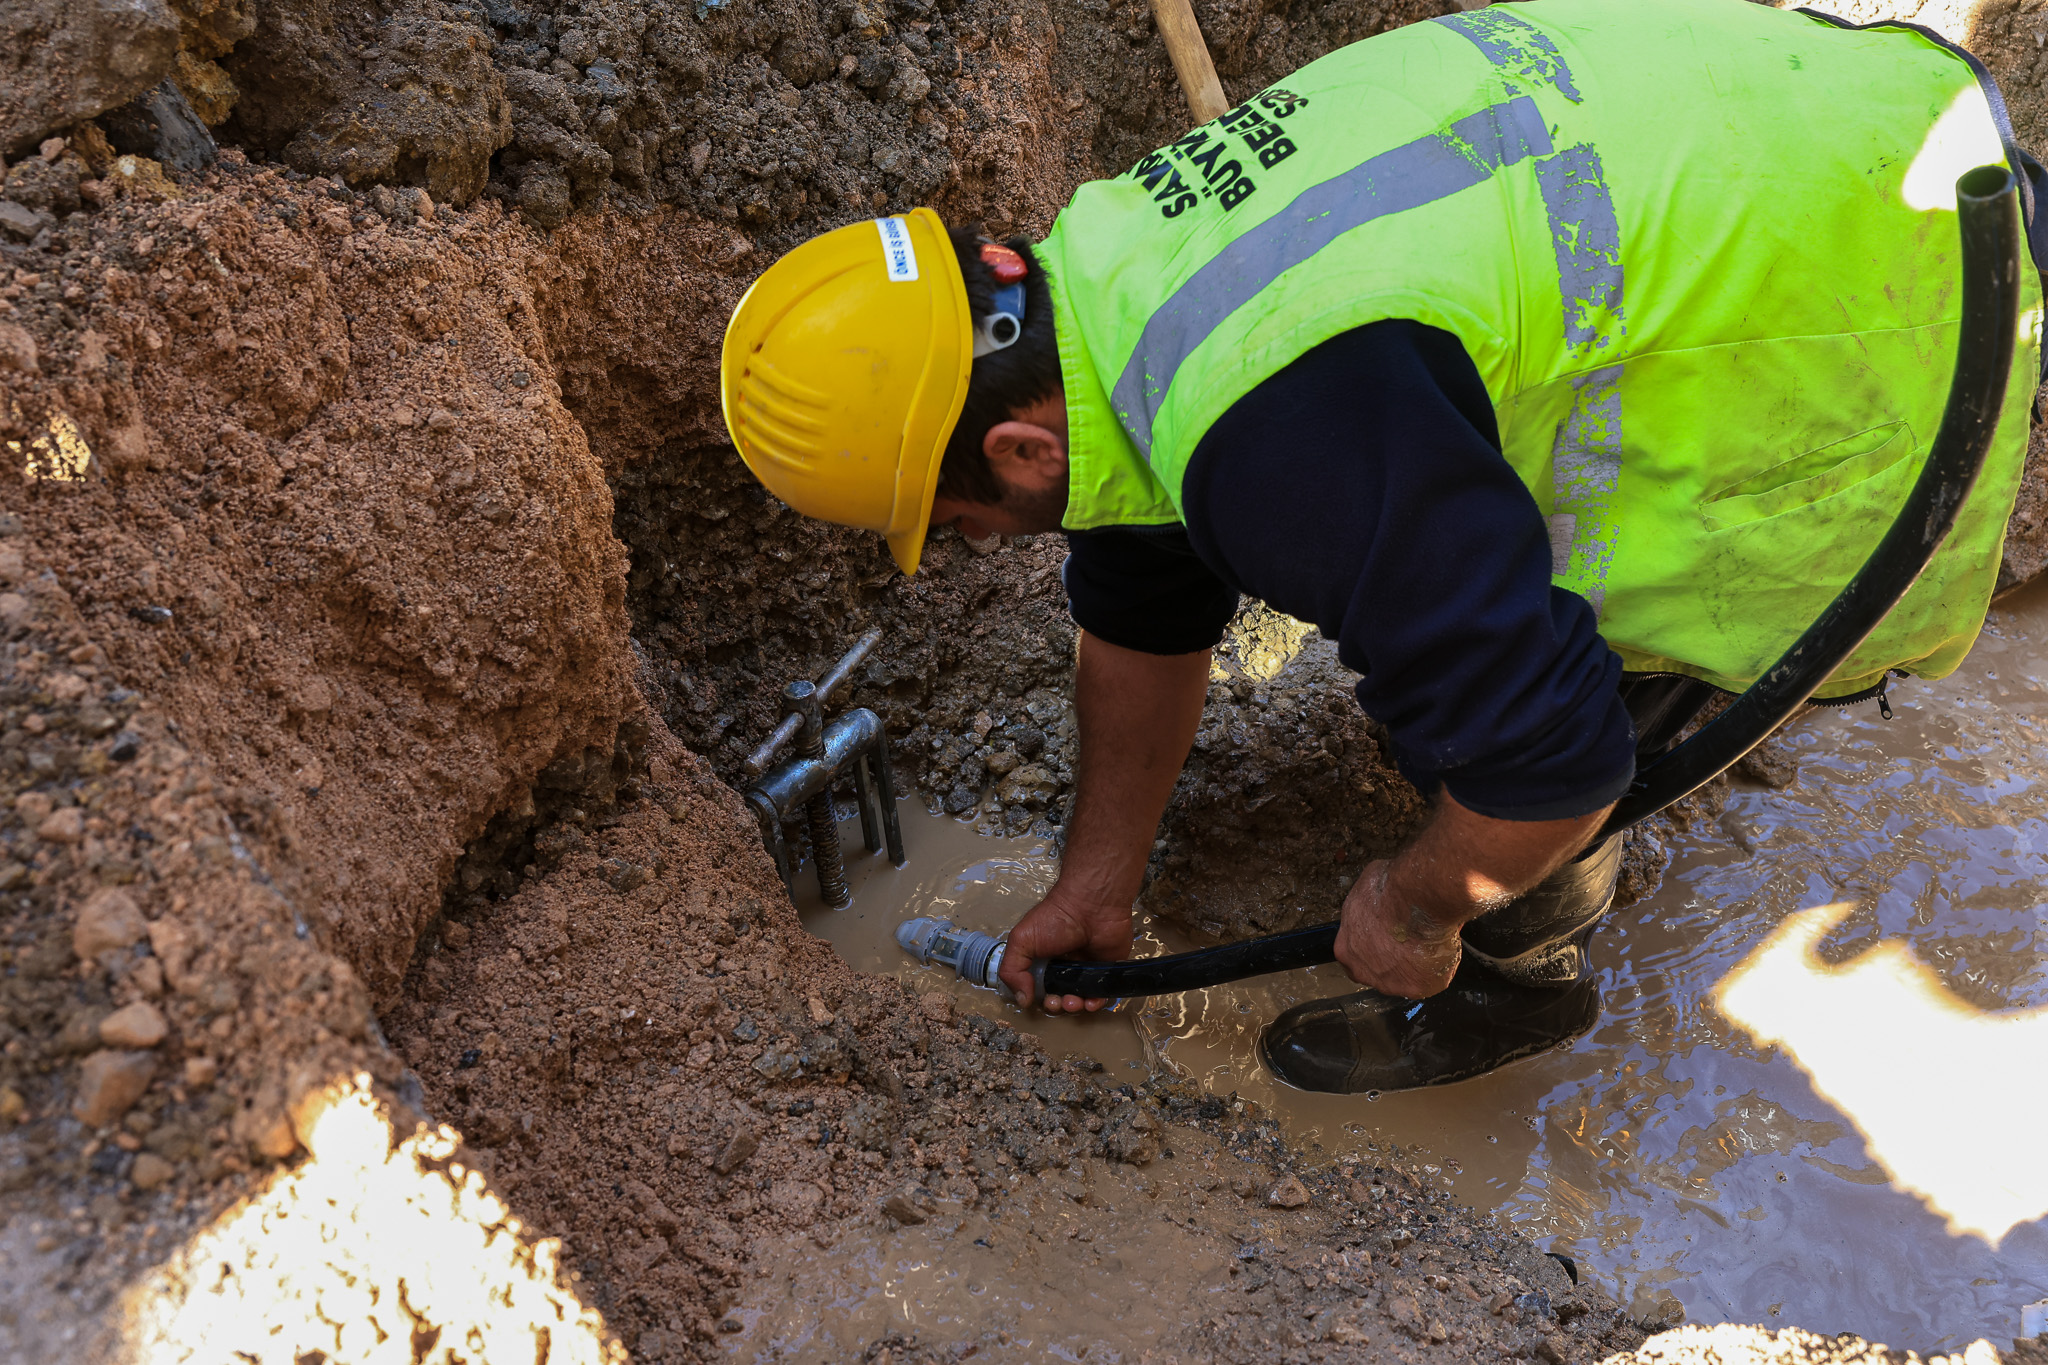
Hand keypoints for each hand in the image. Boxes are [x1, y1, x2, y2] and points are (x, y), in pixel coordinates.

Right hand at [997, 885, 1132, 1012]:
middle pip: (1059, 997)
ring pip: (1080, 999)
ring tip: (1073, 1002)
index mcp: (1043, 959)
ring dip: (1074, 1007)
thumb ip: (1012, 969)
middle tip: (1057, 1002)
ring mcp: (1086, 969)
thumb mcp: (1022, 940)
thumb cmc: (1054, 919)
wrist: (1091, 905)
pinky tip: (1090, 1002)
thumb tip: (1022, 1000)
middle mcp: (1064, 966)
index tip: (1038, 999)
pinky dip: (1095, 1003)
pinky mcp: (1107, 971)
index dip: (1038, 998)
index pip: (1038, 987)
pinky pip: (1102, 994)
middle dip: (1056, 1005)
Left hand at [1333, 860, 1464, 999]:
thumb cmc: (1390, 890)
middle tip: (1410, 939)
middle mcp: (1364, 972)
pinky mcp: (1419, 988)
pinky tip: (1443, 945)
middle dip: (1393, 958)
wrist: (1417, 900)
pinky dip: (1440, 963)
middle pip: (1379, 971)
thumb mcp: (1365, 888)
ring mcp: (1392, 984)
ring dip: (1416, 963)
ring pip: (1406, 978)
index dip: (1374, 945)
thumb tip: (1378, 898)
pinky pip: (1432, 979)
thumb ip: (1368, 905)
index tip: (1388, 936)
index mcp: (1346, 949)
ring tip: (1429, 940)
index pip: (1356, 955)